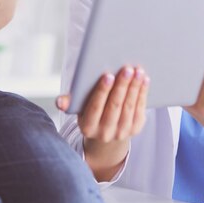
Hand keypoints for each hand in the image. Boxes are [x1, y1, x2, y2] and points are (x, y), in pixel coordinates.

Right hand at [56, 66, 149, 180]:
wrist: (106, 134)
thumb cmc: (90, 111)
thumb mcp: (78, 109)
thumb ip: (70, 102)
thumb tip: (59, 101)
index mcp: (87, 126)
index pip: (95, 107)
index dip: (102, 91)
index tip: (108, 75)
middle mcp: (105, 132)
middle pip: (115, 106)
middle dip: (122, 85)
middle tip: (127, 68)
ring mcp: (121, 132)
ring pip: (129, 107)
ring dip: (134, 87)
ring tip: (137, 71)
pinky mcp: (135, 129)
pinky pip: (140, 109)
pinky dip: (142, 93)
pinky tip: (144, 80)